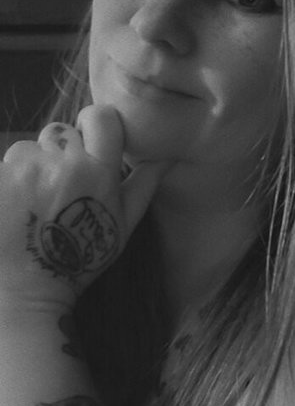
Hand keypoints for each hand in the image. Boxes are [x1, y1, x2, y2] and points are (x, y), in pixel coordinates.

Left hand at [0, 105, 167, 309]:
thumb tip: (167, 156)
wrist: (24, 289)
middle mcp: (60, 162)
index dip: (96, 125)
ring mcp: (23, 168)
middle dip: (63, 152)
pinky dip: (12, 178)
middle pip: (62, 132)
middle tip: (62, 188)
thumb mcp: (122, 227)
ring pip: (32, 146)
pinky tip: (17, 205)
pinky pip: (8, 162)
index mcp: (96, 171)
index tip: (93, 143)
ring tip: (36, 200)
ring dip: (35, 164)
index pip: (100, 116)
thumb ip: (144, 185)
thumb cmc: (80, 259)